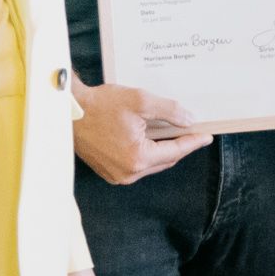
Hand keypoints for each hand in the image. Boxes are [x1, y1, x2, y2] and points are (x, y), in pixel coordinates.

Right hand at [72, 78, 210, 185]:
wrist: (68, 111)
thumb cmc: (100, 105)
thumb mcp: (140, 101)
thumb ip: (169, 111)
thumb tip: (188, 120)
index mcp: (137, 158)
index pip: (175, 152)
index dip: (193, 142)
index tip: (206, 136)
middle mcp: (128, 173)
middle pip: (165, 160)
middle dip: (179, 146)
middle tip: (191, 131)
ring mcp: (116, 175)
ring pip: (151, 163)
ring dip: (162, 149)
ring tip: (172, 132)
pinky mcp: (108, 171)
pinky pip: (136, 164)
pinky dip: (146, 152)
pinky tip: (150, 137)